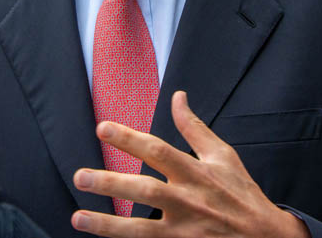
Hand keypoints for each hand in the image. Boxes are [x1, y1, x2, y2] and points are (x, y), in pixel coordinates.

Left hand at [71, 90, 308, 237]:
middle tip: (80, 176)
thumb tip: (178, 97)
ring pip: (141, 229)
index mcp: (196, 172)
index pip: (158, 150)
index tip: (102, 128)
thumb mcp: (223, 156)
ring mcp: (184, 231)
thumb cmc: (243, 194)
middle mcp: (188, 200)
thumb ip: (194, 128)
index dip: (129, 138)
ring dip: (108, 224)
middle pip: (144, 190)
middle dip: (110, 183)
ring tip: (78, 217)